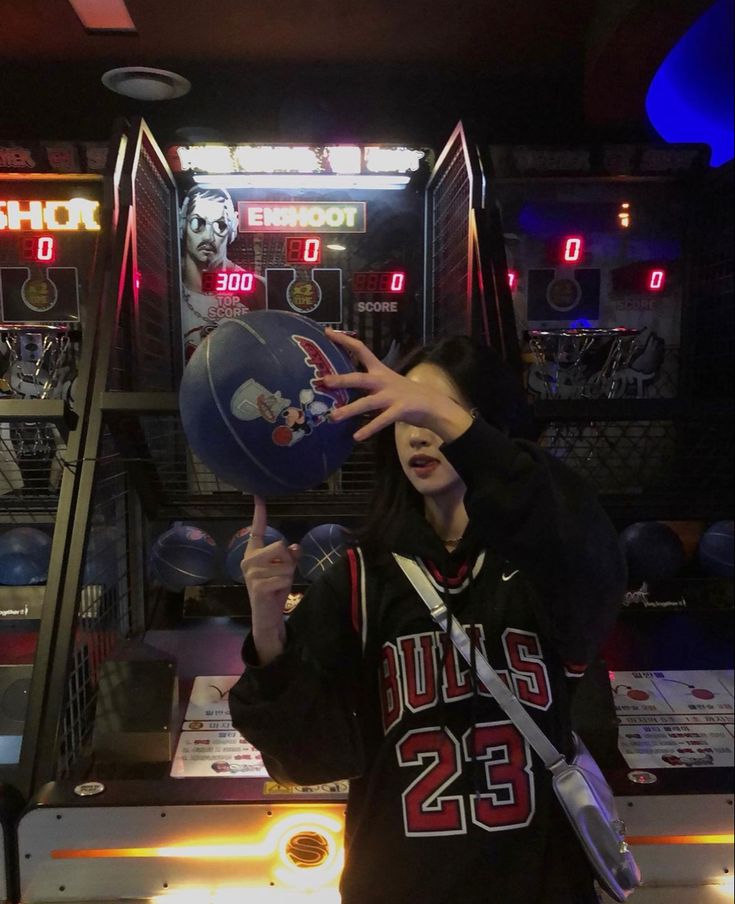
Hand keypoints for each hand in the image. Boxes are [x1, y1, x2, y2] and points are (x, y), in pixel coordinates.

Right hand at [242, 496, 300, 663]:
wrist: (267, 615)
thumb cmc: (275, 589)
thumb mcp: (285, 568)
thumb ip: (289, 555)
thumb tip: (294, 547)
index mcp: (252, 553)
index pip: (257, 530)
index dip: (259, 513)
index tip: (258, 496)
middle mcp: (248, 560)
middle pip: (280, 546)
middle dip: (288, 561)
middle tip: (281, 575)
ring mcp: (251, 573)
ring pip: (286, 563)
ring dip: (288, 575)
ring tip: (278, 585)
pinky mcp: (258, 585)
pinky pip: (284, 577)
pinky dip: (286, 585)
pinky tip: (276, 592)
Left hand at [322, 328, 472, 441]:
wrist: (432, 404)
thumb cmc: (404, 393)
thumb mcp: (385, 383)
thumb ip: (366, 382)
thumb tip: (340, 382)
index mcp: (380, 370)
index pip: (360, 350)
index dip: (344, 340)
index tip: (327, 332)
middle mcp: (384, 380)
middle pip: (360, 378)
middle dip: (341, 380)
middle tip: (324, 381)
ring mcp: (392, 396)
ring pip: (368, 403)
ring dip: (350, 410)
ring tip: (333, 417)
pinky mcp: (400, 410)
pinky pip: (382, 421)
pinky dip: (369, 429)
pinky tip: (357, 437)